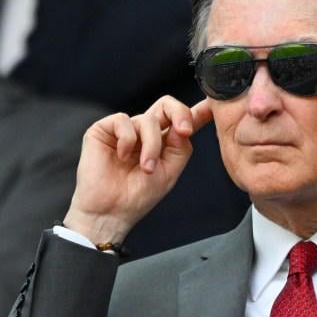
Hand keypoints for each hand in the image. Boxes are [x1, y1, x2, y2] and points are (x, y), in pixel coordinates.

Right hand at [63, 96, 212, 243]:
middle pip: (166, 106)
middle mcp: (145, 133)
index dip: (198, 112)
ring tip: (146, 168)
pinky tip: (122, 157)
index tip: (212, 106)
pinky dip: (128, 140)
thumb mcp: (170, 172)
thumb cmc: (138, 196)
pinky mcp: (104, 130)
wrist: (111, 211)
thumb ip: (180, 147)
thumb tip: (183, 125)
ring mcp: (125, 130)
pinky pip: (123, 121)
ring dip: (151, 146)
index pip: (182, 122)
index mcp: (163, 143)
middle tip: (185, 131)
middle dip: (180, 113)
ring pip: (148, 120)